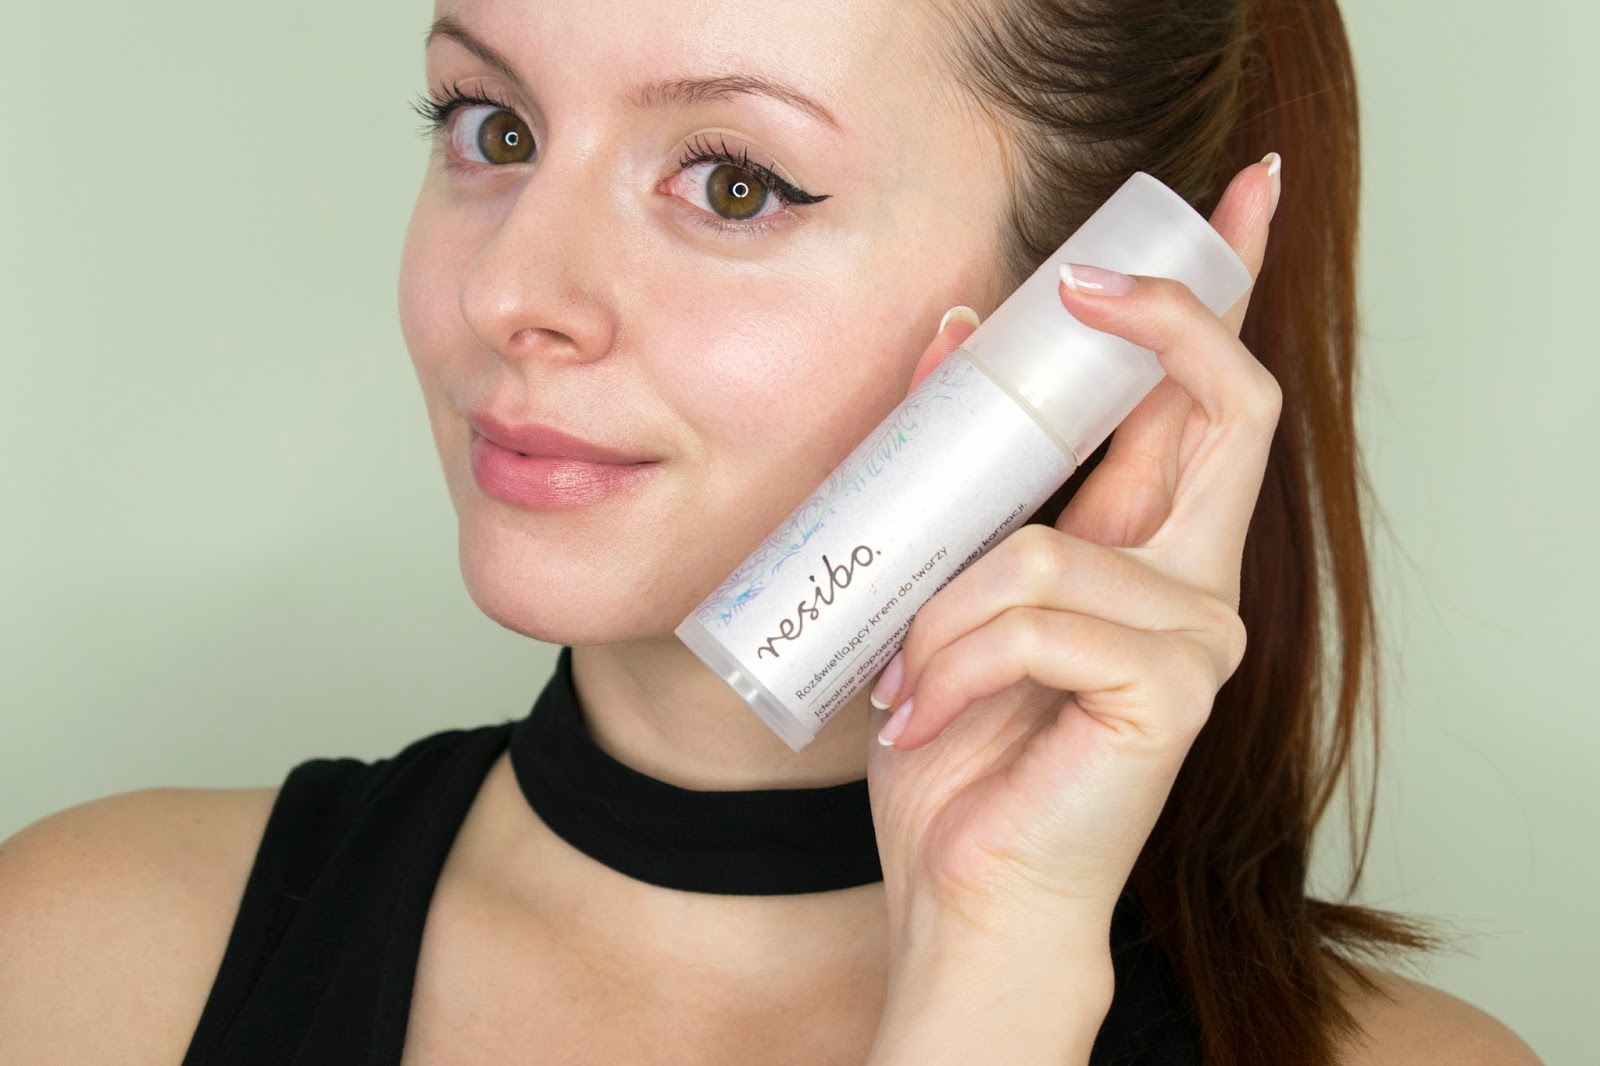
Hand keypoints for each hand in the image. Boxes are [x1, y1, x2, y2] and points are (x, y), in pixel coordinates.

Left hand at [865, 157, 1283, 961]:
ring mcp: (1195, 640)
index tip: (1170, 225)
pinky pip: (1031, 618)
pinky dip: (953, 659)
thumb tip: (957, 331)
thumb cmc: (959, 748)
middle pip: (1226, 411)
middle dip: (1164, 325)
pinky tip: (925, 715)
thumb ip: (960, 470)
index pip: (1210, 401)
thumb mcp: (940, 586)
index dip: (1209, 300)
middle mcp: (1195, 584)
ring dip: (944, 609)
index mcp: (1149, 550)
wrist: (965, 893)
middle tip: (1083, 283)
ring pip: (1046, 547)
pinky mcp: (1169, 694)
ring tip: (909, 680)